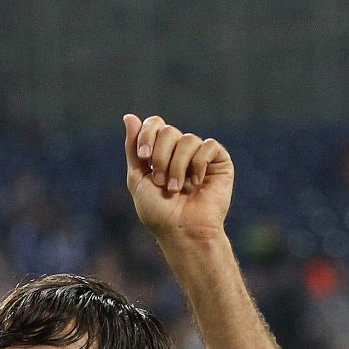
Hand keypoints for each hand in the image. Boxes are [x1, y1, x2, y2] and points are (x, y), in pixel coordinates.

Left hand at [123, 114, 233, 241]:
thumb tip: (128, 116)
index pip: (155, 124)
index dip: (148, 135)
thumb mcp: (137, 179)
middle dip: (161, 156)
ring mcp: (200, 155)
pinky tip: (197, 183)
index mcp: (161, 152)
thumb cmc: (158, 212)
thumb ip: (133, 149)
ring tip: (176, 189)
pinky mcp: (219, 161)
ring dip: (177, 166)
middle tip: (160, 181)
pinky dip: (199, 165)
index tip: (144, 157)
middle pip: (169, 130)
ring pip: (188, 139)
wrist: (182, 231)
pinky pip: (209, 146)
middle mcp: (180, 151)